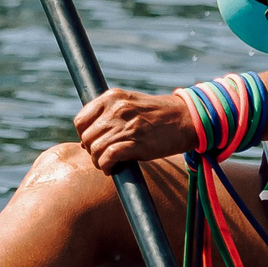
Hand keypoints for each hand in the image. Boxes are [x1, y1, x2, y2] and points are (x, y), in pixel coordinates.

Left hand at [72, 87, 197, 170]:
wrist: (186, 119)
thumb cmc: (158, 115)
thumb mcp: (130, 104)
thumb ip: (108, 114)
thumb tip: (86, 140)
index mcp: (112, 97)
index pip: (81, 120)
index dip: (84, 135)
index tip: (93, 142)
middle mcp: (116, 109)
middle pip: (86, 137)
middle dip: (92, 150)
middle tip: (104, 156)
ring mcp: (126, 125)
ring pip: (95, 149)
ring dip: (99, 161)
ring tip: (108, 164)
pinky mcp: (136, 142)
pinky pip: (108, 157)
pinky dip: (106, 166)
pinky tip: (112, 169)